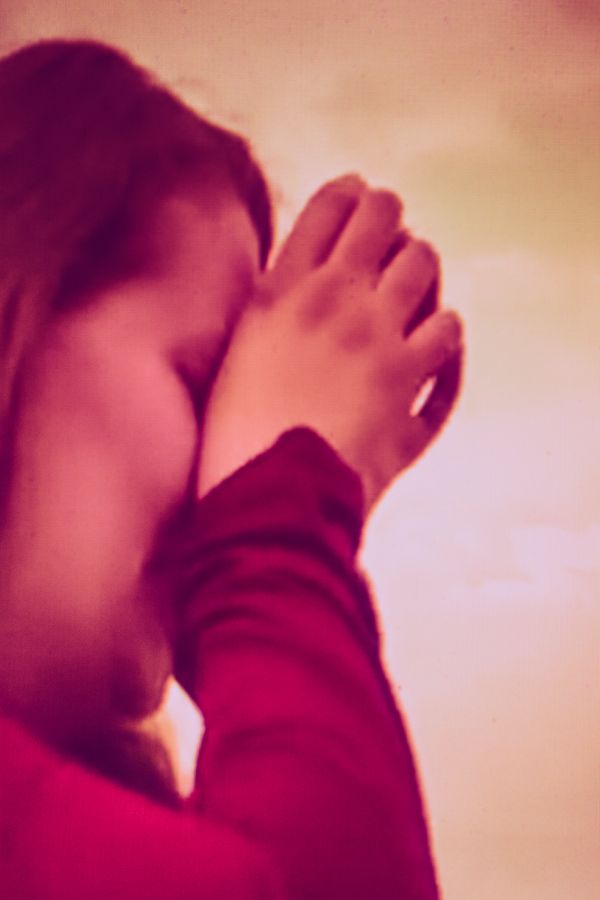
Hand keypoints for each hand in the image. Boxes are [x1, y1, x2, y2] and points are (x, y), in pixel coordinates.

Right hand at [197, 175, 463, 511]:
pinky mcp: (412, 377)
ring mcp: (380, 334)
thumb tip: (296, 294)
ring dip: (421, 269)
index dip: (349, 194)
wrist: (271, 496)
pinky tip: (435, 344)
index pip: (325, 208)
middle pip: (382, 217)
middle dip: (390, 217)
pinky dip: (446, 335)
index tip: (358, 194)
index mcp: (280, 292)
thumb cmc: (238, 441)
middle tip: (391, 231)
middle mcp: (334, 299)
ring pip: (423, 263)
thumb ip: (271, 318)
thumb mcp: (235, 362)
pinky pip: (450, 331)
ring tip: (413, 288)